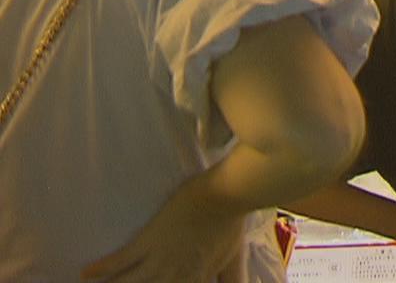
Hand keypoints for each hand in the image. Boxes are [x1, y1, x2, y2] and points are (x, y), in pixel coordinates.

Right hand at [83, 182, 246, 282]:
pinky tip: (85, 273)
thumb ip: (232, 277)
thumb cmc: (232, 223)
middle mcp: (174, 278)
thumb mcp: (234, 257)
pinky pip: (120, 259)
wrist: (226, 195)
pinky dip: (101, 268)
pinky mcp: (148, 241)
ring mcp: (159, 261)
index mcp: (195, 281)